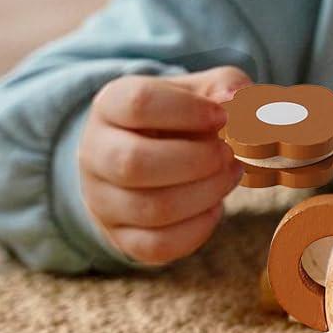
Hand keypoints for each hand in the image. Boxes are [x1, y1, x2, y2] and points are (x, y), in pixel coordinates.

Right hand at [80, 67, 251, 264]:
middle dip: (199, 160)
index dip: (190, 111)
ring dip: (206, 193)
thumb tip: (237, 98)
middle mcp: (95, 152)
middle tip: (230, 153)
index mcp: (110, 105)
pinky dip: (198, 228)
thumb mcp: (203, 90)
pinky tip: (215, 206)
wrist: (152, 151)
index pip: (139, 103)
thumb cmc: (183, 117)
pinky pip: (157, 246)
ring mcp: (101, 199)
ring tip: (230, 174)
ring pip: (150, 209)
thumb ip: (227, 86)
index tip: (223, 116)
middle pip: (134, 163)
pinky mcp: (120, 236)